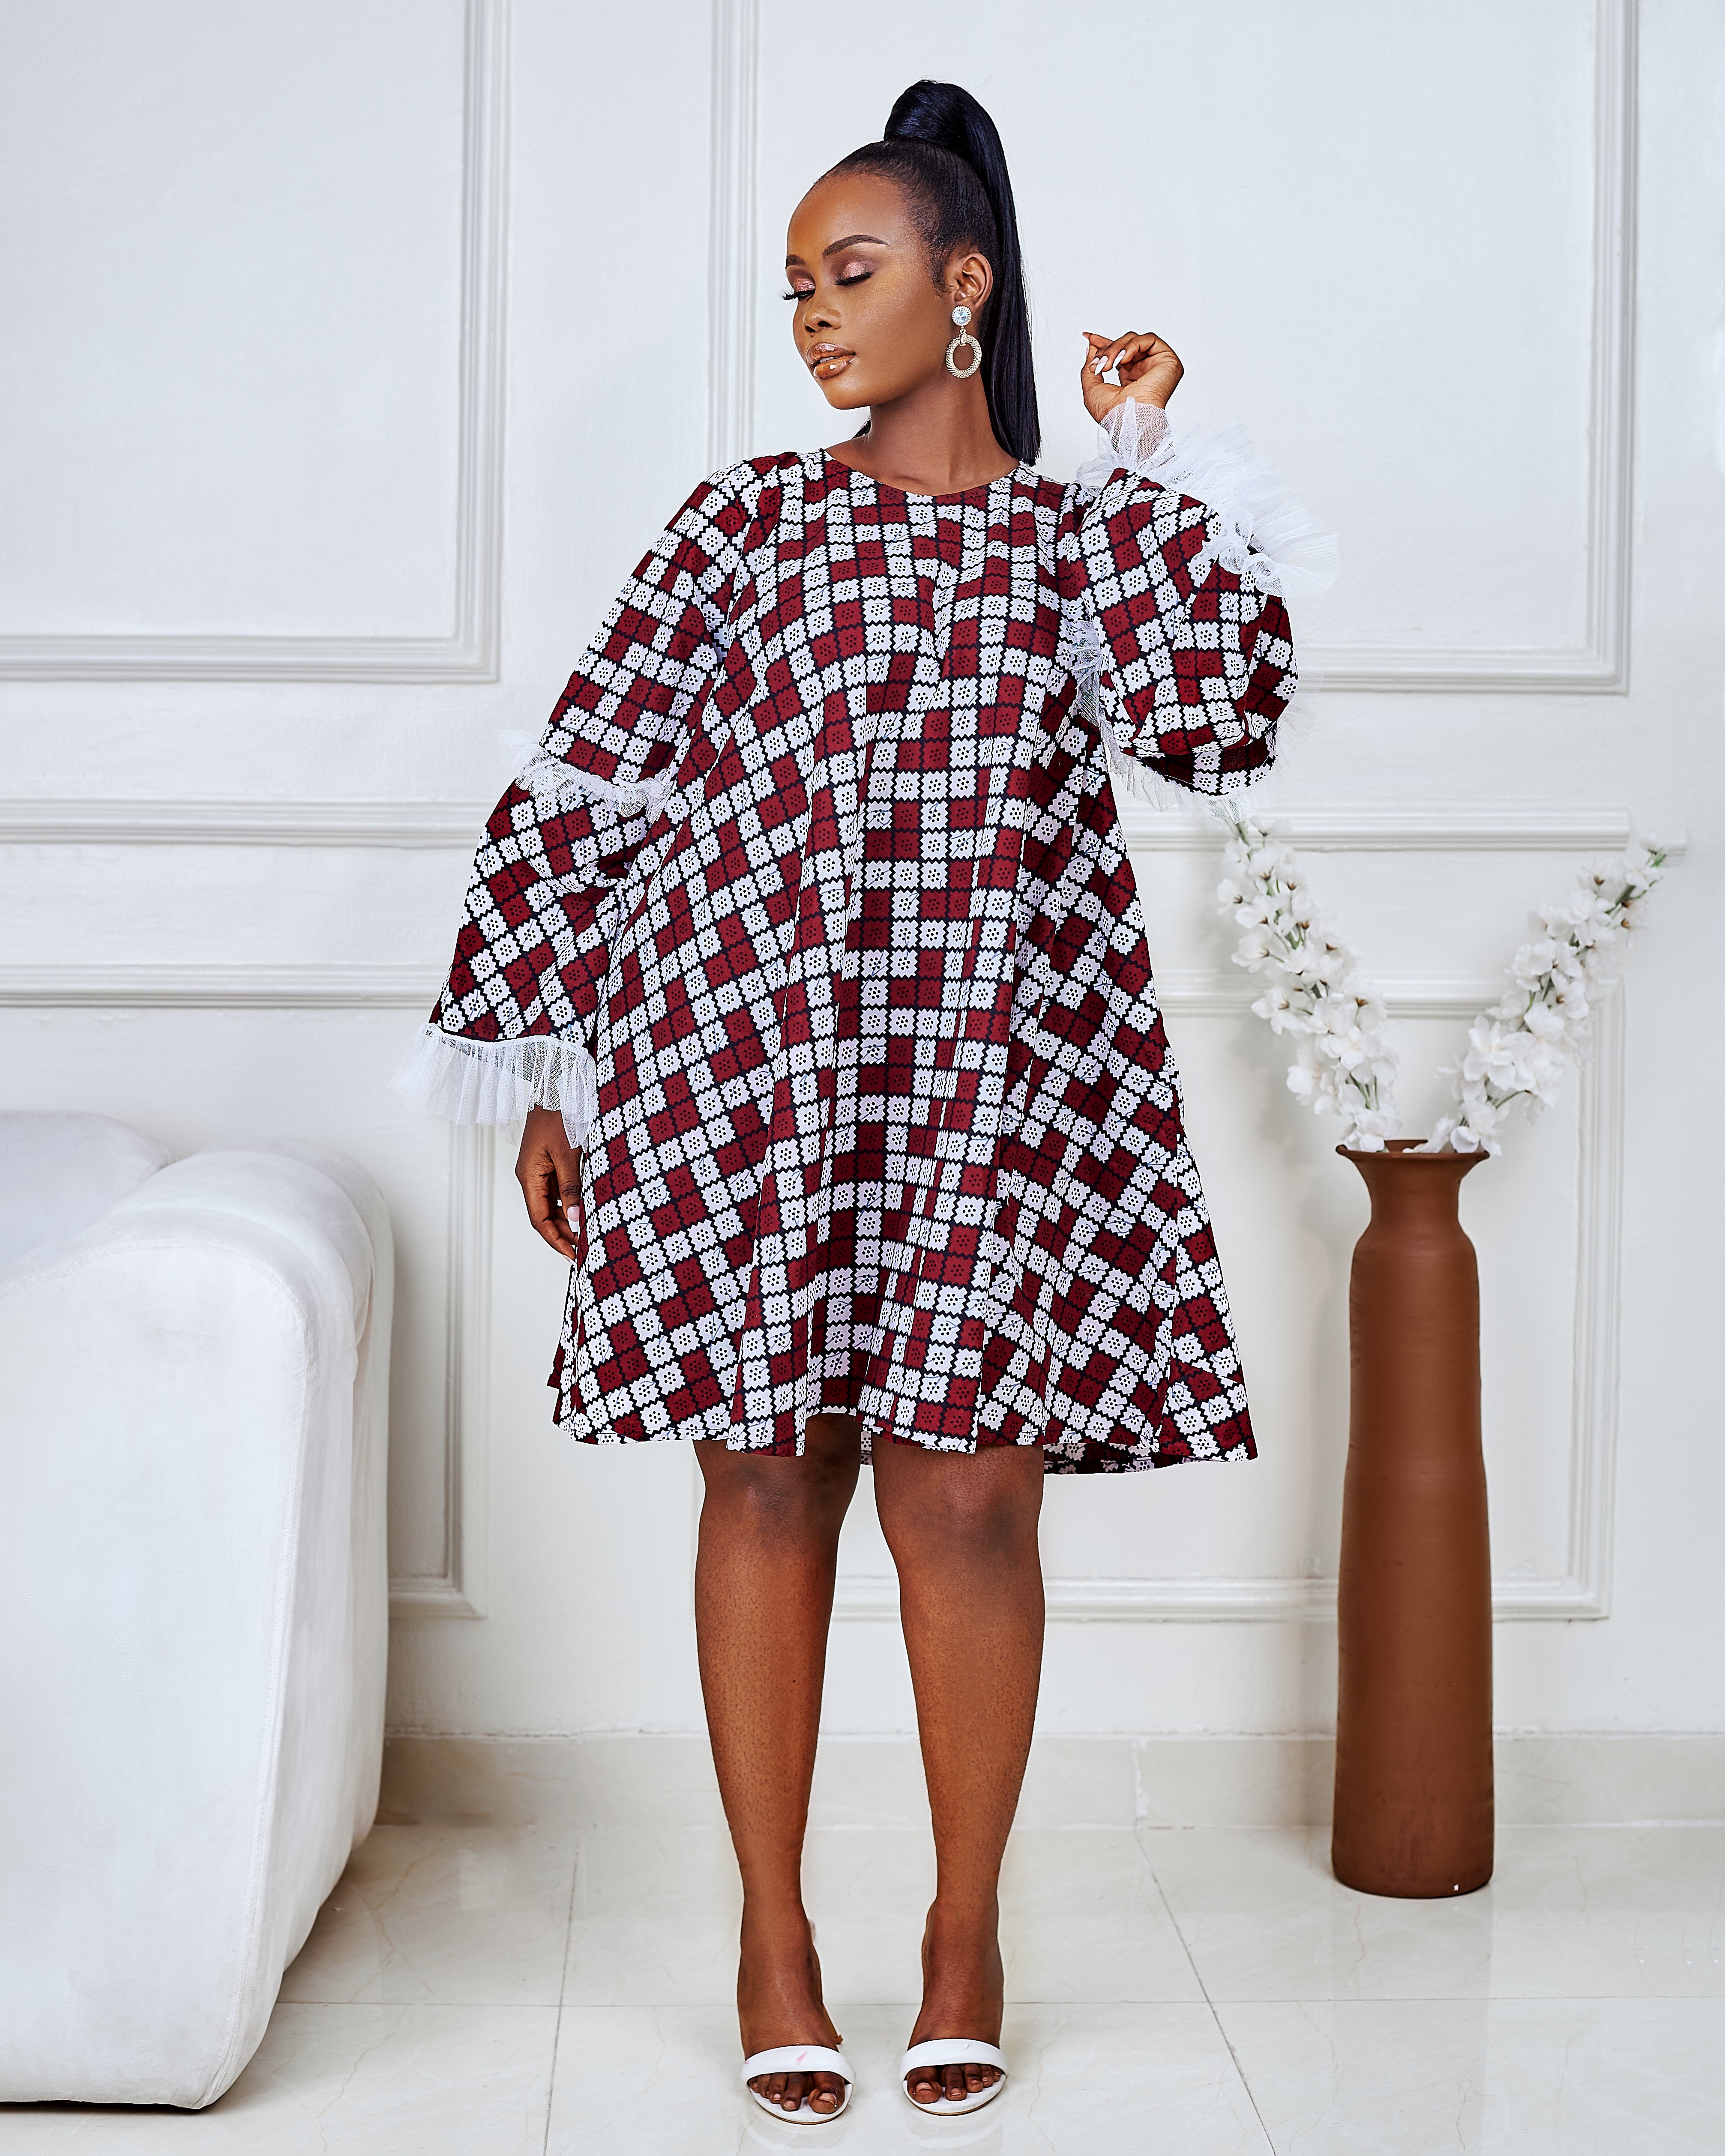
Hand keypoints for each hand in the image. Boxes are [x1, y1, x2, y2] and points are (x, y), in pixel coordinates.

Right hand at [516, 1105, 581, 1258]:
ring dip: (566, 1221)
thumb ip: (572, 1188)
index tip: (572, 1255)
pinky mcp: (549, 1164)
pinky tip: (583, 1212)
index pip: (538, 1219)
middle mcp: (531, 1177)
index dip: (555, 1239)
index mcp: (529, 1176)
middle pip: (544, 1216)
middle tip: (583, 1251)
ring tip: (586, 1237)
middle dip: (562, 1235)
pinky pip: (557, 1192)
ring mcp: (539, 1171)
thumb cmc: (558, 1115)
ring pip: (551, 1205)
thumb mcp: (568, 1154)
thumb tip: (577, 1219)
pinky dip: (569, 1205)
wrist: (556, 1088)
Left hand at [1080, 330, 1182, 421]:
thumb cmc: (1112, 414)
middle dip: (1107, 349)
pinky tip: (1123, 359)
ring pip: (1134, 340)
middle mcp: (1144, 371)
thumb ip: (1090, 366)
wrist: (1128, 421)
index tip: (1088, 337)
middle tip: (1098, 364)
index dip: (1103, 343)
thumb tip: (1091, 346)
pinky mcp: (1167, 360)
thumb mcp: (1092, 387)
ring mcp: (1156, 365)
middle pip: (1125, 344)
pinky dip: (1132, 345)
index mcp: (1130, 378)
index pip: (1119, 353)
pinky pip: (1148, 339)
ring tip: (1108, 364)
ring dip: (1117, 348)